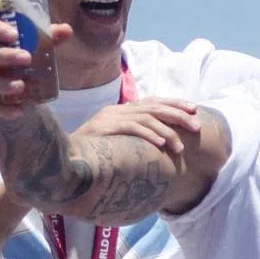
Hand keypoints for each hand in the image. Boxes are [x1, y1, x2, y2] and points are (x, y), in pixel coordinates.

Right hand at [0, 15, 72, 117]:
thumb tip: (66, 30)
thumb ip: (50, 35)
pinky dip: (4, 109)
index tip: (15, 35)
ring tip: (22, 86)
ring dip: (1, 84)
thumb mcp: (38, 42)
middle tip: (26, 58)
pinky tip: (20, 110)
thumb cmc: (25, 51)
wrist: (22, 80)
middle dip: (1, 56)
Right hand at [74, 98, 200, 153]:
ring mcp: (110, 118)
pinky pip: (133, 128)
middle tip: (197, 126)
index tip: (194, 110)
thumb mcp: (113, 140)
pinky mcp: (105, 128)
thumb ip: (130, 135)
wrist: (62, 157)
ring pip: (147, 118)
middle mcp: (116, 110)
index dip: (174, 104)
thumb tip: (156, 141)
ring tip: (180, 147)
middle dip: (179, 115)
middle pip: (154, 107)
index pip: (152, 101)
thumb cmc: (89, 153)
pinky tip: (161, 145)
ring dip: (168, 132)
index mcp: (119, 110)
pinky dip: (150, 135)